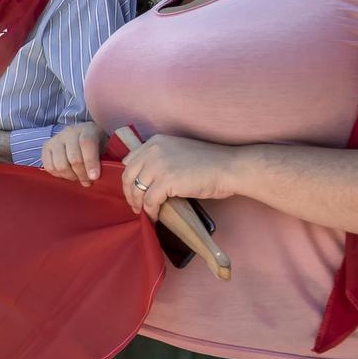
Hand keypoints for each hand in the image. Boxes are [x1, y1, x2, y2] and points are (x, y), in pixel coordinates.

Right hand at [42, 122, 104, 183]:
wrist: (81, 135)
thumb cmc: (96, 144)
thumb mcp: (105, 147)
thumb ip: (104, 160)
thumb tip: (94, 178)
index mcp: (87, 129)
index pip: (86, 144)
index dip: (90, 162)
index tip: (94, 177)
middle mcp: (69, 132)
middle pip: (73, 158)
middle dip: (82, 174)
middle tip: (88, 181)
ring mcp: (56, 139)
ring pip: (60, 165)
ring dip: (70, 176)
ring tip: (78, 177)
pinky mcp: (46, 147)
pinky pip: (49, 167)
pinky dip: (59, 175)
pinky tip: (67, 174)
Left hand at [118, 134, 242, 220]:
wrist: (229, 167)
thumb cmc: (209, 163)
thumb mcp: (178, 152)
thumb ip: (161, 159)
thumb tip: (146, 179)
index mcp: (156, 141)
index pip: (130, 161)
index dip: (130, 178)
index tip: (133, 190)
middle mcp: (154, 150)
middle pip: (128, 176)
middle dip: (129, 193)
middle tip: (134, 206)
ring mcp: (159, 165)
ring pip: (137, 190)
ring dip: (138, 204)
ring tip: (144, 213)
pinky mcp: (166, 181)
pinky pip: (149, 201)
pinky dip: (150, 211)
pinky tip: (155, 216)